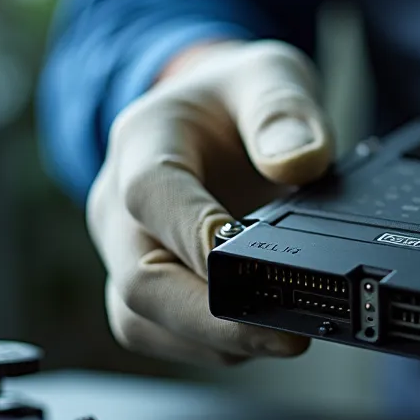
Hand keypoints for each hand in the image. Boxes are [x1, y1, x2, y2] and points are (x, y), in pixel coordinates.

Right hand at [86, 40, 333, 365]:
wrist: (211, 115)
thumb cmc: (232, 98)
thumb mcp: (269, 74)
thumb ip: (285, 109)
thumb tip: (300, 162)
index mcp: (144, 140)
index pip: (150, 194)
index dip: (195, 235)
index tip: (251, 265)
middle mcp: (119, 202)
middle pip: (138, 278)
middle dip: (210, 317)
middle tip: (282, 333)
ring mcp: (126, 250)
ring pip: (141, 320)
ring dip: (212, 341)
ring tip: (283, 338)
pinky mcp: (145, 285)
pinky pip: (161, 334)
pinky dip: (212, 345)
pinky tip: (262, 336)